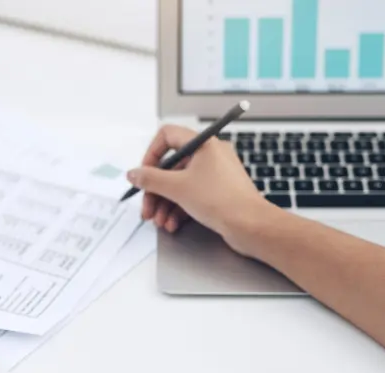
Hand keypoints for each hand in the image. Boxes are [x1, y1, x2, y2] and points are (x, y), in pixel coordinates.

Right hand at [127, 125, 275, 251]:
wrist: (251, 225)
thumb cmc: (222, 200)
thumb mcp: (177, 188)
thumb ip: (150, 179)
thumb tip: (133, 174)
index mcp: (203, 144)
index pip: (167, 136)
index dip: (151, 155)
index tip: (144, 175)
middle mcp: (210, 155)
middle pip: (171, 166)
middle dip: (156, 190)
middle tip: (147, 208)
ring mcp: (215, 174)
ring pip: (180, 184)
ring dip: (165, 204)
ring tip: (159, 222)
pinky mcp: (219, 192)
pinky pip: (192, 195)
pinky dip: (179, 209)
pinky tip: (173, 224)